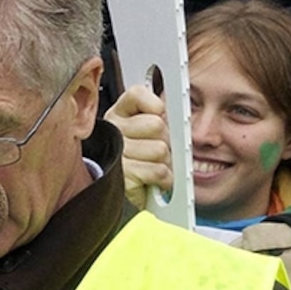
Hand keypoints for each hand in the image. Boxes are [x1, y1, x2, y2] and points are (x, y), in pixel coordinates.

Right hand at [109, 81, 171, 202]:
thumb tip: (176, 112)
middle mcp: (113, 131)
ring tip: (153, 165)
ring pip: (160, 149)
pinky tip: (153, 180)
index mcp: (119, 114)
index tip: (159, 112)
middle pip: (156, 124)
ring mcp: (115, 153)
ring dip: (164, 162)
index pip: (137, 94)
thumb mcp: (149, 133)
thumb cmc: (142, 161)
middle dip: (165, 140)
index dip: (154, 104)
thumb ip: (158, 117)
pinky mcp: (122, 176)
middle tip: (158, 150)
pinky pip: (158, 171)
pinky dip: (164, 179)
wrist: (130, 195)